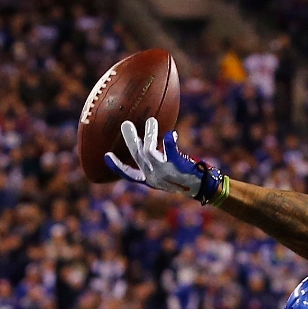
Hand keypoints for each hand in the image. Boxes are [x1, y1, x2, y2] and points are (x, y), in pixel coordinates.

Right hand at [107, 119, 226, 203]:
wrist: (201, 188)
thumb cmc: (183, 178)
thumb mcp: (165, 174)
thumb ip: (155, 162)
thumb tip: (146, 145)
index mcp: (149, 180)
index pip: (129, 175)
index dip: (116, 167)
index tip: (106, 155)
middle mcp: (154, 177)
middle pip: (137, 156)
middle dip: (130, 140)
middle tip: (126, 124)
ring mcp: (164, 172)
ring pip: (150, 151)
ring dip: (150, 135)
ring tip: (152, 121)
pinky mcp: (176, 165)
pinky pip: (170, 151)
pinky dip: (169, 141)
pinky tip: (171, 133)